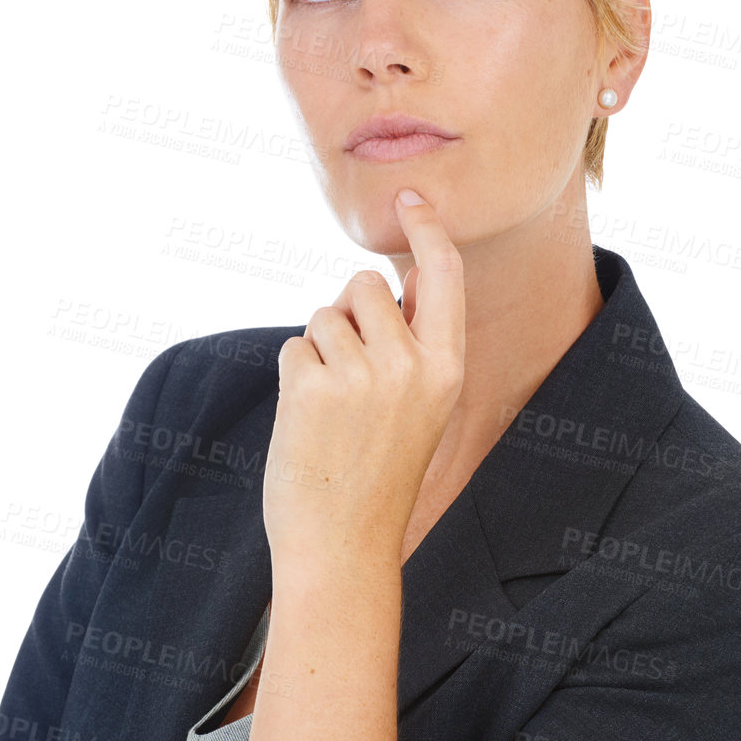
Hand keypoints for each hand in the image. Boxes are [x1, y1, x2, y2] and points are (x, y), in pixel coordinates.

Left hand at [262, 191, 464, 567]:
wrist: (343, 545)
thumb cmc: (380, 476)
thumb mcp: (423, 408)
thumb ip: (418, 344)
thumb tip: (405, 277)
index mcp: (446, 369)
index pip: (442, 276)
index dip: (427, 229)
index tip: (410, 196)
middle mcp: (409, 366)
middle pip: (366, 286)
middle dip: (348, 311)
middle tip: (350, 374)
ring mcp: (360, 376)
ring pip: (325, 315)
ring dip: (319, 348)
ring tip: (332, 408)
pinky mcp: (312, 387)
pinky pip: (294, 347)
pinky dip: (294, 376)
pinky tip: (309, 422)